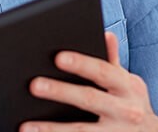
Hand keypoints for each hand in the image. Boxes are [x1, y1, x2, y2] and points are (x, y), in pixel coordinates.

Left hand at [20, 32, 157, 131]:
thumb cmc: (131, 104)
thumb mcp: (128, 83)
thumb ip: (112, 62)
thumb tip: (106, 34)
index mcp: (128, 87)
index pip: (102, 71)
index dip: (81, 63)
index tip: (58, 57)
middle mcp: (126, 111)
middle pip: (89, 99)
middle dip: (61, 92)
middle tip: (34, 85)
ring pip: (82, 131)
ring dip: (52, 129)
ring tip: (26, 127)